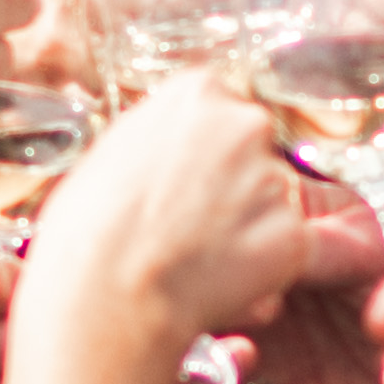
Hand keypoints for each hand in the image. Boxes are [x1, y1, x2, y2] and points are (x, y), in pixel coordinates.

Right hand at [37, 81, 318, 352]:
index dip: (210, 155)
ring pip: (278, 203)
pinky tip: (219, 280)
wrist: (102, 292)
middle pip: (259, 152)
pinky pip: (291, 251)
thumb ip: (166, 136)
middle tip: (196, 225)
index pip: (227, 112)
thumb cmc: (89, 229)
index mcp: (199, 92)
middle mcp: (246, 124)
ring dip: (252, 229)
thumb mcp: (115, 149)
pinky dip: (267, 270)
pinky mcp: (294, 235)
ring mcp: (275, 179)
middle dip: (239, 187)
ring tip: (199, 258)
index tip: (191, 183)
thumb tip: (184, 149)